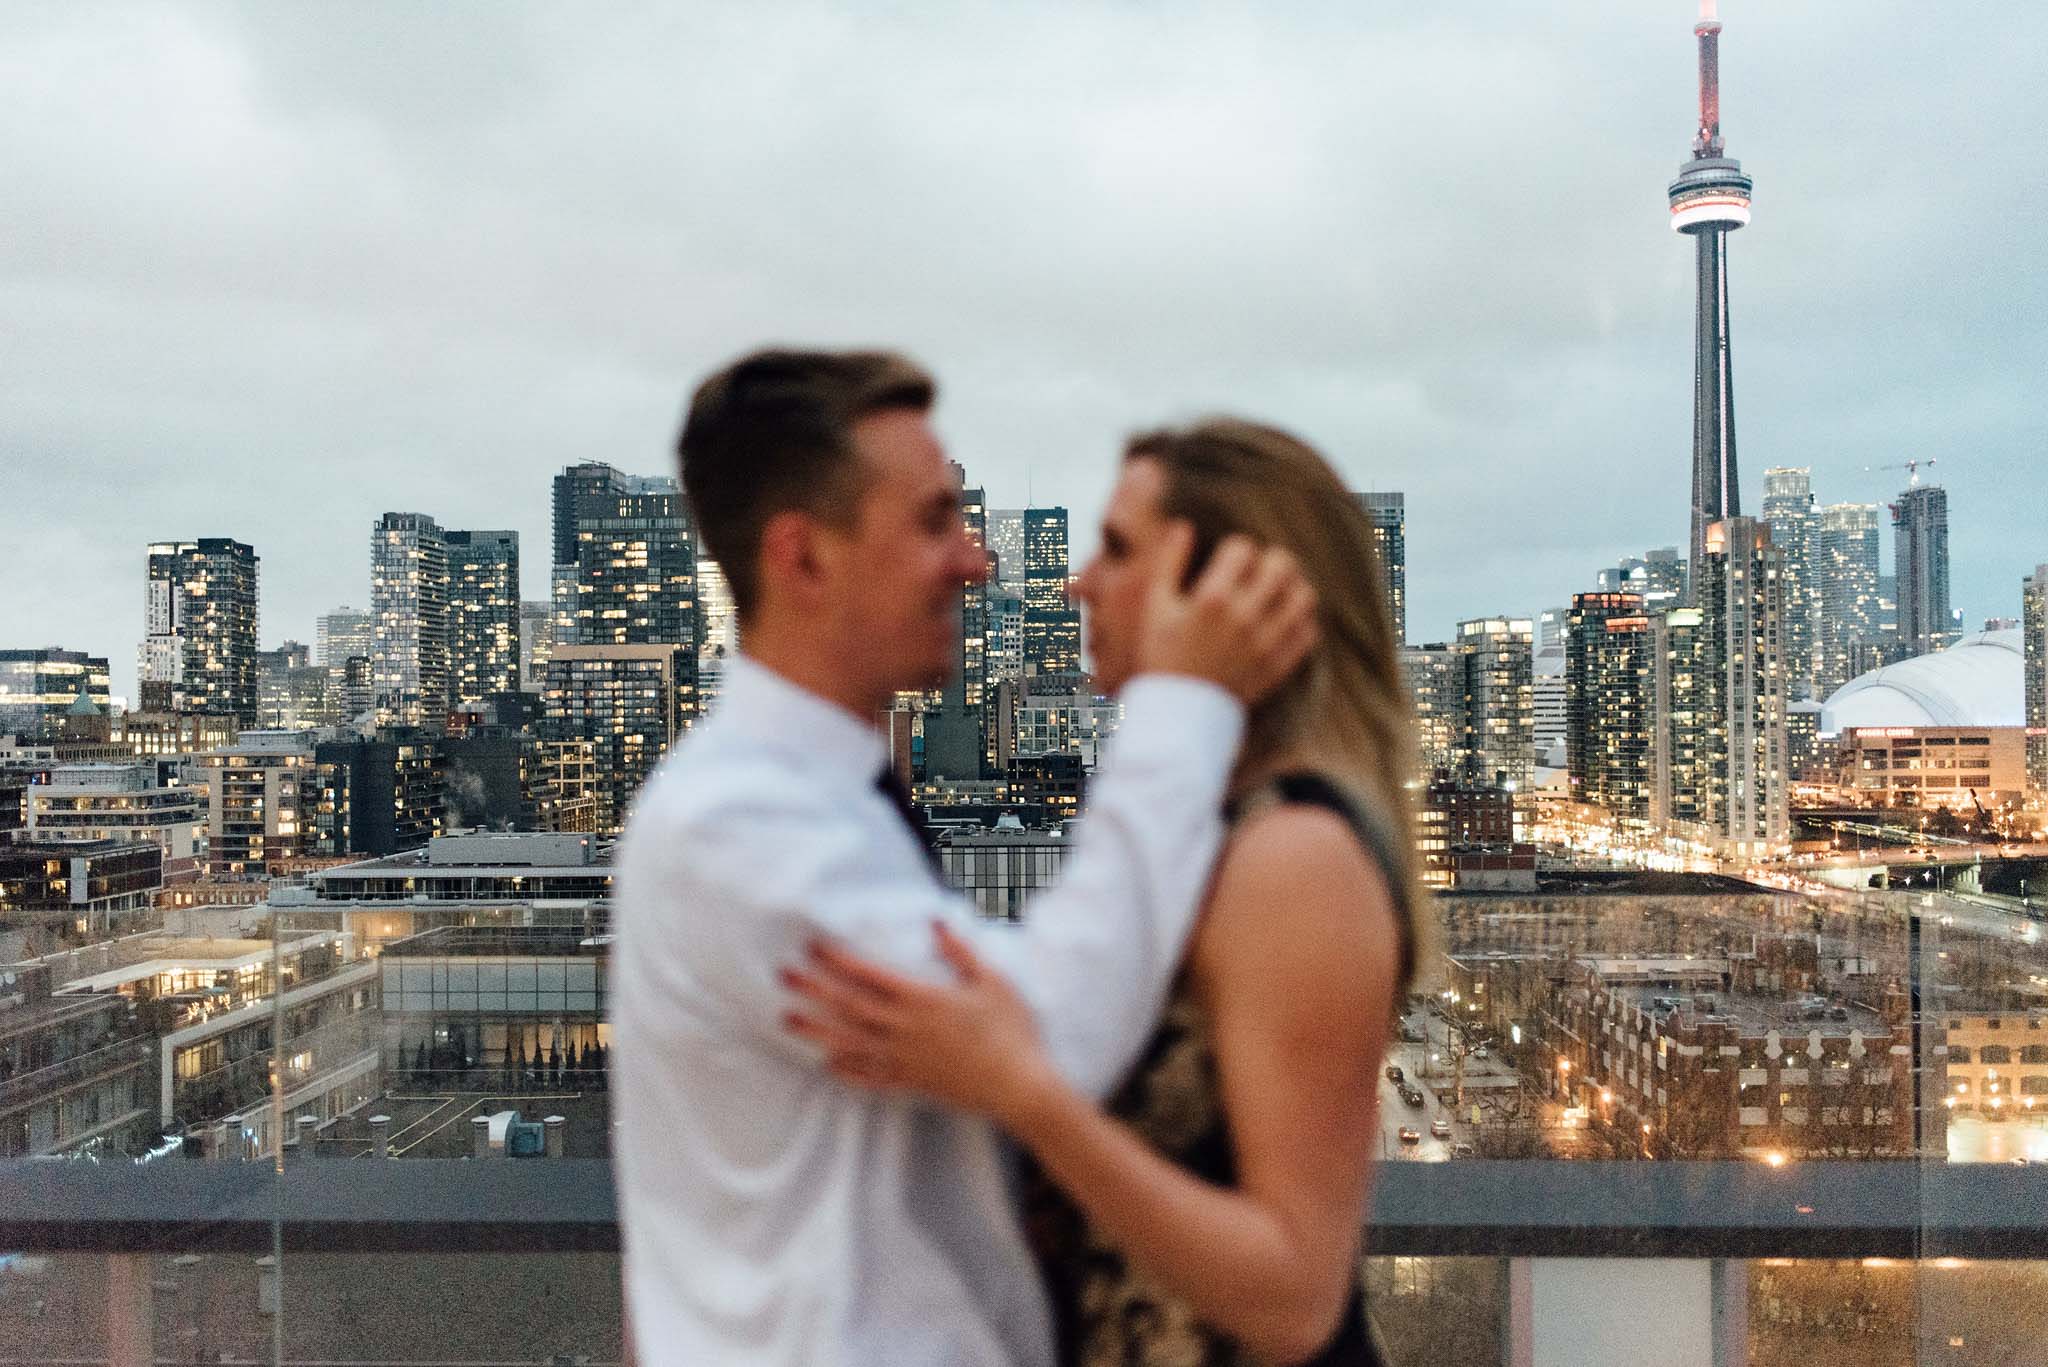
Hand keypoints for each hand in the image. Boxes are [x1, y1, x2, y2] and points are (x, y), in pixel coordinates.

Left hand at [781, 922, 1060, 1130]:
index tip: (813, 947)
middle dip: (813, 989)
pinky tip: (827, 1063)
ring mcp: (905, 1059)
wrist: (1020, 1086)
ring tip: (787, 1019)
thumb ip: (960, 952)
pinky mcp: (912, 1083)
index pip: (868, 975)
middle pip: (848, 1007)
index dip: (837, 960)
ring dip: (816, 1029)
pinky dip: (846, 1070)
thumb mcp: (992, 981)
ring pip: (850, 1043)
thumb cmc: (1012, 1030)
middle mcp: (905, 1029)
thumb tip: (935, 922)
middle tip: (783, 976)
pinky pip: (871, 1076)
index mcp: (922, 999)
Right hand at [1135, 522, 1318, 704]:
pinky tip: (1284, 618)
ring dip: (1293, 586)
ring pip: (1303, 596)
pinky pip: (1308, 632)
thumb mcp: (1156, 606)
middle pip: (1281, 565)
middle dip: (1270, 559)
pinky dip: (1301, 619)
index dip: (1236, 548)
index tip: (1228, 560)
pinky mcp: (1278, 665)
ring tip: (1277, 589)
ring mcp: (1265, 643)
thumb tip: (1183, 525)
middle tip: (1259, 568)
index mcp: (1212, 599)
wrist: (1176, 713)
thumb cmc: (1162, 654)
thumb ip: (1169, 562)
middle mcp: (1243, 618)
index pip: (1243, 548)